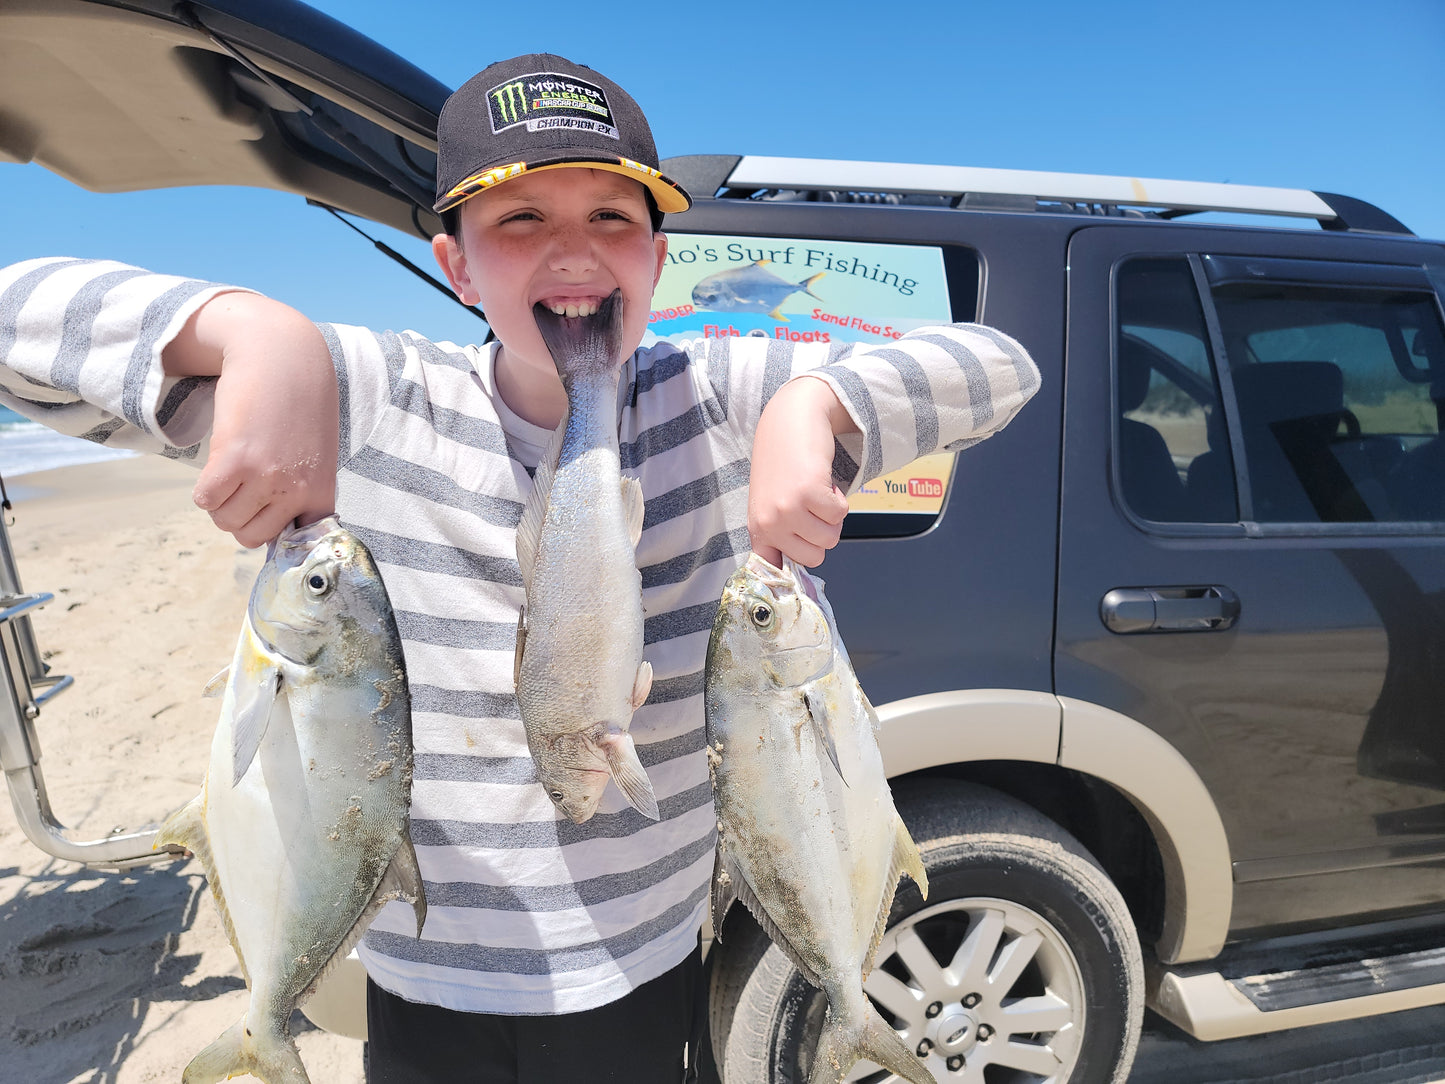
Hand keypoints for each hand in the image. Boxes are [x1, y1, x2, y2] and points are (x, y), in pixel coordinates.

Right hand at [164, 294, 338, 547]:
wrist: (282, 355)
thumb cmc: (299, 403)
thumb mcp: (316, 454)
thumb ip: (302, 488)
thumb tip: (274, 526)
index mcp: (321, 492)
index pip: (299, 543)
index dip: (276, 532)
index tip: (267, 518)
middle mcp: (296, 490)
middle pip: (251, 536)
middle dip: (241, 516)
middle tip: (241, 486)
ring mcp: (266, 477)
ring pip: (226, 520)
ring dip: (220, 501)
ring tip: (231, 470)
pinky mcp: (233, 459)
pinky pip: (205, 499)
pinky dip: (204, 488)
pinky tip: (217, 464)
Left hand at [748, 376, 853, 566]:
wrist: (789, 420)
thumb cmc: (782, 463)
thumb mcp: (770, 503)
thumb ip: (780, 534)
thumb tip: (794, 575)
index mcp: (758, 530)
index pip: (773, 570)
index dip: (791, 571)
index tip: (800, 578)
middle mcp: (769, 523)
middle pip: (815, 556)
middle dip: (822, 533)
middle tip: (811, 508)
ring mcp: (788, 509)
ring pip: (831, 537)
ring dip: (832, 514)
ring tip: (815, 490)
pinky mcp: (809, 493)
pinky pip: (840, 513)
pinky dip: (839, 497)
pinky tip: (821, 478)